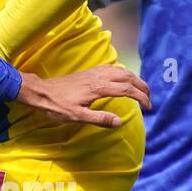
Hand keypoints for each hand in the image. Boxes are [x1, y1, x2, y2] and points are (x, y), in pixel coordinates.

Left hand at [17, 65, 149, 127]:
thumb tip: (120, 122)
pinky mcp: (90, 72)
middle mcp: (99, 76)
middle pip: (128, 77)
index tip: (148, 107)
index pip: (127, 90)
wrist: (42, 92)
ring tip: (141, 90)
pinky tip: (124, 80)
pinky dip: (124, 74)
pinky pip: (113, 69)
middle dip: (142, 87)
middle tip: (149, 99)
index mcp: (98, 88)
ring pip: (122, 71)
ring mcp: (95, 72)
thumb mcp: (78, 117)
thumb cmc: (57, 106)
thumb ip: (99, 118)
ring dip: (135, 79)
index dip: (141, 98)